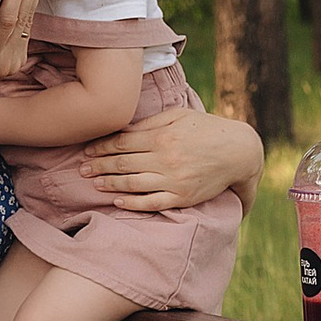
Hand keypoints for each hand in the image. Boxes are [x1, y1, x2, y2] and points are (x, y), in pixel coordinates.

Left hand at [80, 103, 261, 211]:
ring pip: (133, 184)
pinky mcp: (183, 197)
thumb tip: (123, 130)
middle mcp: (166, 159)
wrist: (238, 152)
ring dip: (111, 185)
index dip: (102, 148)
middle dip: (100, 166)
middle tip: (82, 169)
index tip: (88, 151)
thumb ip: (150, 124)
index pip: (122, 143)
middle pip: (123, 164)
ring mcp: (174, 180)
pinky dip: (133, 203)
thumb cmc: (205, 129)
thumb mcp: (178, 116)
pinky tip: (118, 201)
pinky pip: (153, 203)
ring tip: (95, 184)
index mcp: (162, 136)